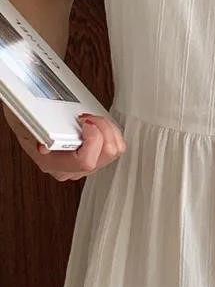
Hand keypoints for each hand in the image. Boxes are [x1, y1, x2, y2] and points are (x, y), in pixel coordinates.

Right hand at [9, 111, 126, 181]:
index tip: (84, 121)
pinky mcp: (94, 157)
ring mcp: (84, 165)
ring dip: (108, 129)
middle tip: (88, 117)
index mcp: (53, 164)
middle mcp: (71, 169)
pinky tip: (97, 123)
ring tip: (93, 119)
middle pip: (107, 154)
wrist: (28, 120)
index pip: (85, 162)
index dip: (92, 138)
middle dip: (103, 129)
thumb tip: (44, 148)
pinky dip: (111, 131)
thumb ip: (37, 132)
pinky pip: (116, 146)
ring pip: (115, 150)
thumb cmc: (27, 120)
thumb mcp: (26, 122)